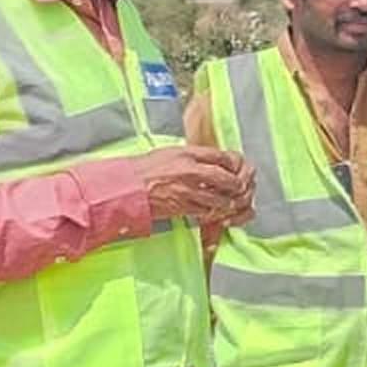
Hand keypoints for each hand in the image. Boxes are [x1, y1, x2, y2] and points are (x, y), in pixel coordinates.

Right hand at [133, 144, 255, 225]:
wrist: (127, 186)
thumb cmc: (145, 168)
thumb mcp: (171, 153)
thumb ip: (193, 156)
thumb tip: (211, 160)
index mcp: (188, 154)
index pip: (223, 157)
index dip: (234, 164)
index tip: (236, 169)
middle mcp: (191, 171)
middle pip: (227, 179)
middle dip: (236, 186)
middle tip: (238, 190)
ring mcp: (187, 191)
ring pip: (220, 200)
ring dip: (227, 203)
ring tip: (228, 204)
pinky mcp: (182, 207)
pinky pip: (205, 212)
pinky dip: (213, 214)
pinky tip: (213, 213)